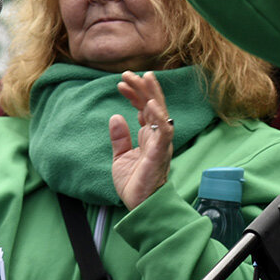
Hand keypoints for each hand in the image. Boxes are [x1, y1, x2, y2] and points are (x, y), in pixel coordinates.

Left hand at [110, 71, 175, 209]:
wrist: (140, 205)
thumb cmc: (134, 183)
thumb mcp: (120, 157)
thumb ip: (120, 138)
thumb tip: (115, 117)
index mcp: (149, 136)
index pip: (143, 109)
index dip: (134, 94)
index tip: (120, 83)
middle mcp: (157, 136)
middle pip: (152, 105)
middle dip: (142, 87)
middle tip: (128, 73)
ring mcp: (161, 142)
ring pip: (160, 112)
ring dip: (152, 94)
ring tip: (142, 77)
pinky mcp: (160, 152)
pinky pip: (164, 131)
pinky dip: (160, 117)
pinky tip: (152, 104)